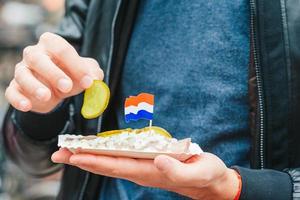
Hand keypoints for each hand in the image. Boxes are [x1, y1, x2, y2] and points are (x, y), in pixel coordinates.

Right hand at [5, 32, 102, 112]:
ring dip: (34, 86)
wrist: (57, 89)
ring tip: (46, 96)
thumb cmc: (71, 74)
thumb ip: (93, 72)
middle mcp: (34, 54)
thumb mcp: (86, 71)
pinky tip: (27, 106)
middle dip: (53, 73)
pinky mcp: (16, 87)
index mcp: (52, 44)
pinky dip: (18, 99)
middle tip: (67, 86)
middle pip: (38, 58)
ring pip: (22, 75)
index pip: (62, 49)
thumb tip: (95, 78)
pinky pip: (12, 92)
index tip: (88, 81)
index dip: (76, 65)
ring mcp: (22, 70)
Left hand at [52, 149, 238, 199]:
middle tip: (60, 153)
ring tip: (71, 152)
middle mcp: (141, 172)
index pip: (117, 166)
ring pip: (110, 164)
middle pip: (107, 166)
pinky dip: (104, 156)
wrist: (210, 182)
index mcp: (150, 171)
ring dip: (89, 158)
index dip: (95, 160)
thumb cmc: (205, 175)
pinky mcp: (146, 165)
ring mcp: (142, 170)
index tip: (75, 154)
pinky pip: (119, 160)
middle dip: (83, 160)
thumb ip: (178, 169)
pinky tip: (96, 152)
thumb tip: (159, 159)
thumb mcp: (198, 172)